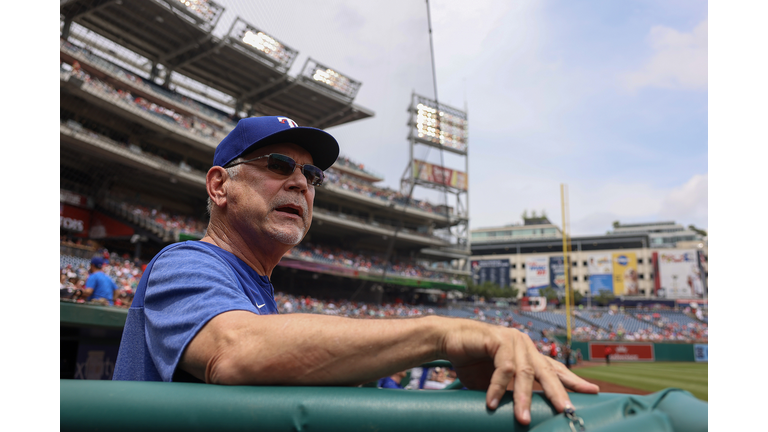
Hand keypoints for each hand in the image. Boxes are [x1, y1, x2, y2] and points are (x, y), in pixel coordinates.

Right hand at [440, 320, 598, 425]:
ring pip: (526, 372)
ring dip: (524, 398)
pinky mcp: (498, 339)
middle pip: (547, 371)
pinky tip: (491, 403)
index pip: (554, 368)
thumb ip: (509, 392)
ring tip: (524, 419)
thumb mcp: (494, 382)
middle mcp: (524, 345)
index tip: (592, 391)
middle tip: (567, 410)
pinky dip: (497, 387)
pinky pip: (503, 368)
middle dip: (558, 392)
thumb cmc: (470, 360)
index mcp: (527, 354)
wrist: (446, 340)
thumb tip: (522, 416)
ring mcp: (513, 340)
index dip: (573, 380)